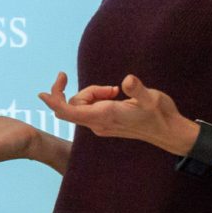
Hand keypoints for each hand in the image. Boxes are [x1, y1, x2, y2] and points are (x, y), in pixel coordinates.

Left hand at [37, 72, 196, 154]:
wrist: (168, 132)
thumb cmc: (160, 114)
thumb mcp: (151, 98)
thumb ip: (137, 90)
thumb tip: (127, 80)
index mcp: (105, 116)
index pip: (68, 111)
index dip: (54, 100)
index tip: (43, 91)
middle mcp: (98, 124)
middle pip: (72, 105)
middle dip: (84, 91)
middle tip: (111, 88)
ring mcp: (100, 125)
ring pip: (81, 106)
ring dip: (93, 94)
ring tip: (116, 92)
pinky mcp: (104, 124)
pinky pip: (89, 109)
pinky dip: (97, 98)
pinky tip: (115, 95)